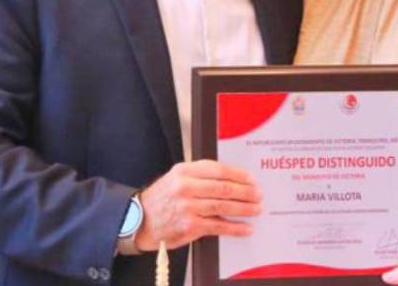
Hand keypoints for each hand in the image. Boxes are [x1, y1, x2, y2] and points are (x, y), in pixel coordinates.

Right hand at [134, 160, 260, 250]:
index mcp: (184, 171)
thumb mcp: (176, 178)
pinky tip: (245, 227)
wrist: (139, 220)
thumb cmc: (162, 199)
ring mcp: (187, 207)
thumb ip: (199, 175)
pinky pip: (218, 226)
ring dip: (244, 208)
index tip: (251, 179)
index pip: (218, 169)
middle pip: (224, 188)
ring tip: (256, 209)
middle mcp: (185, 187)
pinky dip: (235, 227)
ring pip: (224, 206)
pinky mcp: (190, 226)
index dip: (238, 174)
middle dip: (246, 192)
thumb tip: (230, 178)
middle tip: (258, 194)